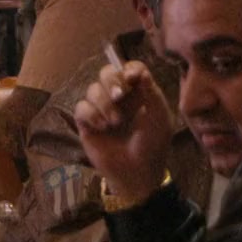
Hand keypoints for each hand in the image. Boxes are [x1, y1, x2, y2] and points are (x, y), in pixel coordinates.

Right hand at [73, 60, 172, 201]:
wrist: (136, 172)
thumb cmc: (152, 146)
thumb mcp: (159, 118)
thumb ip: (151, 93)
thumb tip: (140, 71)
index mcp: (138, 93)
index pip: (130, 68)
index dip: (129, 69)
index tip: (132, 78)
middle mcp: (118, 98)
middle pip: (106, 72)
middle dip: (111, 80)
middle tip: (119, 95)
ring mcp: (101, 109)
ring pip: (92, 89)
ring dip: (104, 103)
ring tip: (115, 122)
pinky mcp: (86, 122)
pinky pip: (81, 107)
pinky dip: (91, 114)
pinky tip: (102, 127)